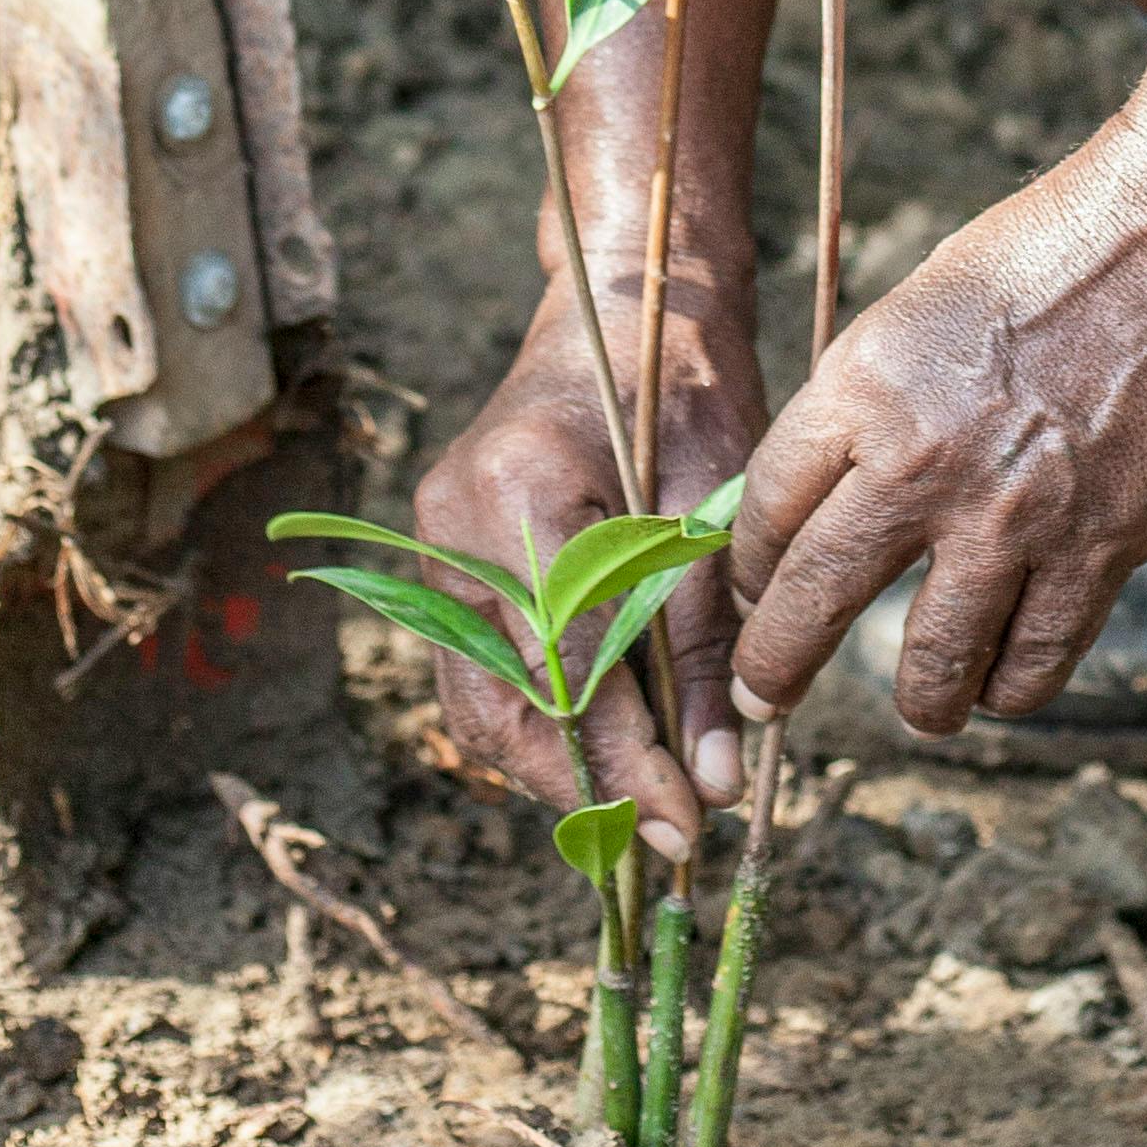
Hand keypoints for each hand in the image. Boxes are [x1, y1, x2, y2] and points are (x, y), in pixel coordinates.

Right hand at [414, 261, 764, 858]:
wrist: (629, 308)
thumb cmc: (685, 389)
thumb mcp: (712, 510)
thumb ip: (704, 645)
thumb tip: (714, 782)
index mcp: (519, 492)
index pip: (563, 667)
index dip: (622, 759)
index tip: (684, 823)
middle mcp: (451, 524)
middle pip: (499, 704)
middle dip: (583, 784)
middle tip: (666, 838)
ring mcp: (432, 541)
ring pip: (478, 702)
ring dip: (557, 769)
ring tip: (641, 809)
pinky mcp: (441, 558)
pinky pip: (479, 671)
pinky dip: (540, 722)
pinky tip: (605, 751)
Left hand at [727, 106, 1146, 737]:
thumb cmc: (1064, 240)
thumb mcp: (929, 301)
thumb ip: (879, 400)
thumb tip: (844, 487)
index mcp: (865, 383)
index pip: (765, 510)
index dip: (747, 566)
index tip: (754, 590)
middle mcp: (923, 461)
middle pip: (811, 604)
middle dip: (773, 668)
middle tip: (762, 697)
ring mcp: (1016, 516)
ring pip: (932, 671)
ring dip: (917, 703)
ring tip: (922, 704)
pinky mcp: (1106, 547)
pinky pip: (1036, 663)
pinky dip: (1012, 684)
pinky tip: (1007, 674)